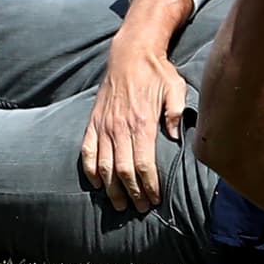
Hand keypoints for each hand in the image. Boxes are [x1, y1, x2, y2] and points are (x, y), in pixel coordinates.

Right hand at [81, 34, 187, 212]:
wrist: (130, 54)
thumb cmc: (158, 73)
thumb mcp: (176, 89)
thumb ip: (176, 114)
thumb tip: (176, 139)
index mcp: (142, 123)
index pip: (143, 164)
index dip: (149, 185)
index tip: (155, 199)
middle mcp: (120, 128)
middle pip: (123, 171)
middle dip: (132, 193)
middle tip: (140, 209)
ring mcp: (103, 126)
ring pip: (104, 166)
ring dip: (111, 188)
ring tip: (120, 204)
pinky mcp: (93, 122)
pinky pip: (87, 151)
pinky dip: (90, 169)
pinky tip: (96, 183)